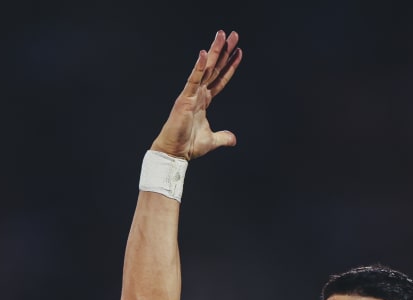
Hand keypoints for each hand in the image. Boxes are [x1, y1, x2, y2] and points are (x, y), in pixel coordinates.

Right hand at [151, 30, 242, 160]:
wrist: (174, 152)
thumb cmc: (188, 145)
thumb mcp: (212, 140)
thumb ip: (223, 137)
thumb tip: (233, 139)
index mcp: (204, 100)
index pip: (220, 79)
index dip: (230, 66)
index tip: (238, 52)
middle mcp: (198, 93)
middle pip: (214, 68)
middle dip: (224, 51)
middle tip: (233, 35)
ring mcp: (191, 94)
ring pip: (206, 69)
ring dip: (214, 51)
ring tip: (221, 35)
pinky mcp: (185, 99)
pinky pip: (194, 80)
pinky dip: (198, 67)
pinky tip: (204, 53)